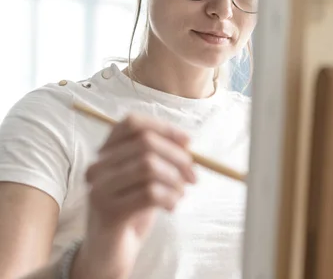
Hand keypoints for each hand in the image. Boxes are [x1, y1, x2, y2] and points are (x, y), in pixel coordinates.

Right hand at [72, 114, 195, 278]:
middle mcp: (98, 167)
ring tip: (180, 194)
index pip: (132, 123)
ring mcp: (100, 189)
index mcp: (105, 153)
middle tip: (192, 176)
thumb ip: (160, 157)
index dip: (164, 128)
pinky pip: (150, 193)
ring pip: (149, 166)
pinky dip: (170, 197)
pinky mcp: (109, 211)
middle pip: (146, 143)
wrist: (109, 251)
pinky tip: (171, 206)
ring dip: (175, 180)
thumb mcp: (146, 178)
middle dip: (178, 157)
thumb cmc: (132, 209)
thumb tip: (186, 141)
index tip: (188, 142)